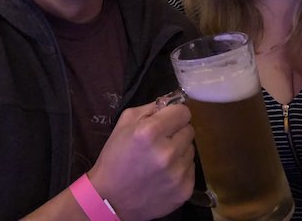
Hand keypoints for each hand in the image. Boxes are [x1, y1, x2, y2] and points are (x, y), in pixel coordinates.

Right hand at [87, 101, 194, 220]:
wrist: (110, 199)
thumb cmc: (115, 157)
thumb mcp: (125, 123)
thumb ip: (150, 108)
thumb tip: (172, 102)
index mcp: (151, 131)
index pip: (184, 112)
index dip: (174, 114)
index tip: (167, 120)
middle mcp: (168, 152)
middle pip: (189, 130)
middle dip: (177, 132)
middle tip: (161, 141)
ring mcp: (178, 173)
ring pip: (191, 149)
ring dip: (179, 150)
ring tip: (160, 159)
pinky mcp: (184, 190)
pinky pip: (191, 169)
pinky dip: (180, 168)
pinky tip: (164, 174)